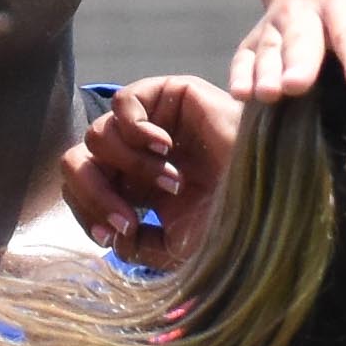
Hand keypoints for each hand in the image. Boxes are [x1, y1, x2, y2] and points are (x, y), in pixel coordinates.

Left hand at [67, 76, 238, 266]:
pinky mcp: (170, 96)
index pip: (82, 188)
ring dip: (129, 167)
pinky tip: (164, 146)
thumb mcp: (172, 248)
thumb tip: (108, 233)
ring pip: (98, 134)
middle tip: (129, 218)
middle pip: (78, 161)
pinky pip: (123, 102)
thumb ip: (132, 244)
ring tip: (171, 182)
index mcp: (135, 187)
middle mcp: (138, 154)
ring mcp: (153, 124)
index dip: (89, 211)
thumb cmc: (231, 224)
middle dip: (95, 194)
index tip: (118, 233)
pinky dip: (134, 128)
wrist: (268, 197)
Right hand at [228, 0, 345, 104]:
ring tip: (266, 96)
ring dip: (267, 68)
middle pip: (308, 35)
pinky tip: (240, 95)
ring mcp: (280, 26)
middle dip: (302, 58)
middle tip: (297, 87)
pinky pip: (243, 55)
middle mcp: (314, 14)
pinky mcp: (255, 41)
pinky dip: (241, 73)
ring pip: (271, 45)